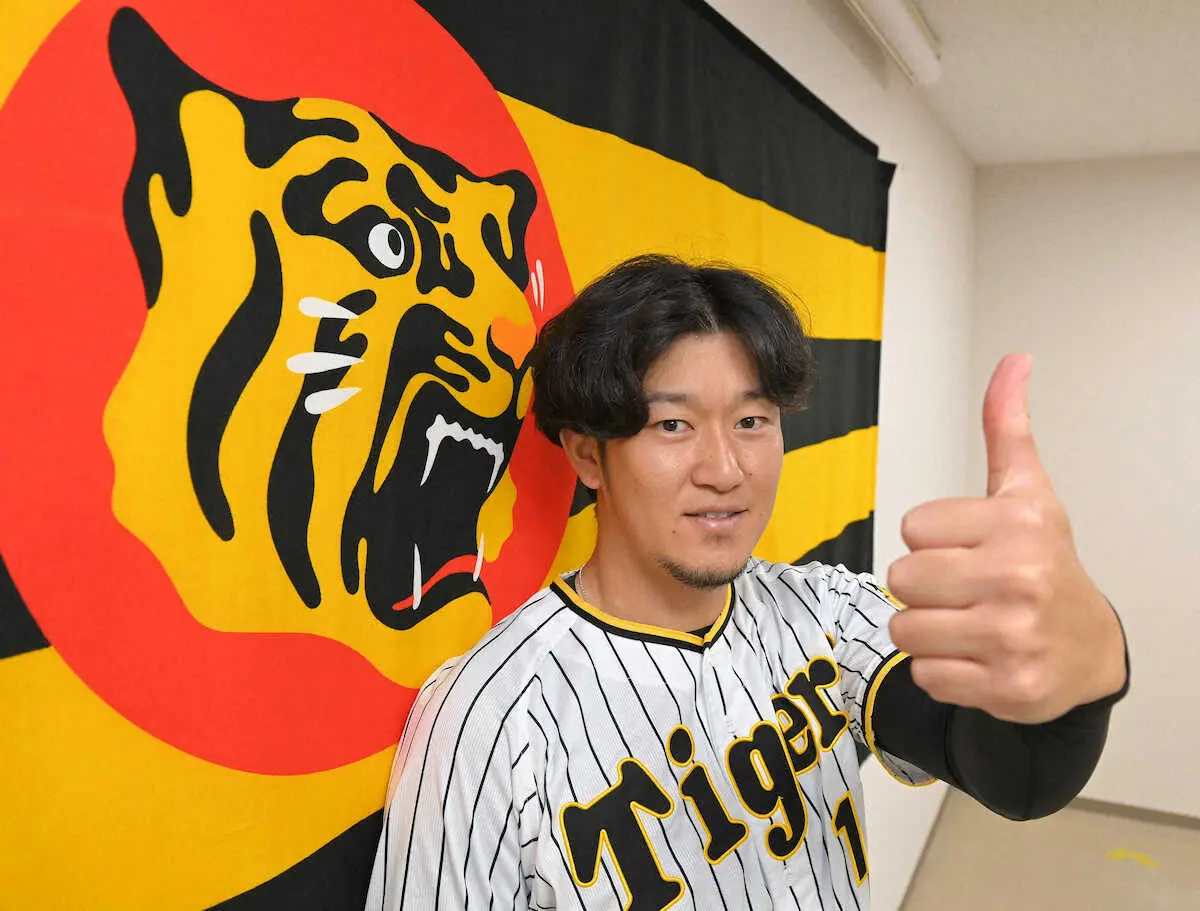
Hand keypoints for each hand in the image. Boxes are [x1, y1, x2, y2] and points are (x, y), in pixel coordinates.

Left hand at [887, 354, 1125, 723]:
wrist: (1088, 648)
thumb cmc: (1045, 565)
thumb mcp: (1027, 492)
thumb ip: (1007, 428)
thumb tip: (1014, 360)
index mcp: (1018, 524)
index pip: (913, 528)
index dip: (932, 540)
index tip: (969, 548)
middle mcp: (1020, 578)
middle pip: (902, 580)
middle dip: (924, 588)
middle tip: (965, 590)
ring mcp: (1015, 637)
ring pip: (906, 629)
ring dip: (927, 631)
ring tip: (968, 624)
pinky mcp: (1008, 687)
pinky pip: (926, 675)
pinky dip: (942, 672)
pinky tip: (977, 658)